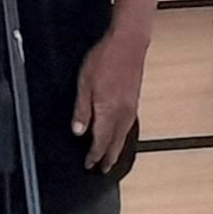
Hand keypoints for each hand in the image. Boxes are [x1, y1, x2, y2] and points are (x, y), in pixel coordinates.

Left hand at [72, 30, 146, 172]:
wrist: (129, 43)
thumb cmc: (105, 59)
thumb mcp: (84, 84)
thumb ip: (82, 110)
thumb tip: (78, 131)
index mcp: (108, 112)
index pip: (100, 141)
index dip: (94, 156)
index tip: (89, 165)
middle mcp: (122, 114)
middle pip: (115, 143)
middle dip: (108, 157)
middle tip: (103, 170)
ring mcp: (131, 107)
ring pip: (124, 136)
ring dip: (117, 149)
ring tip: (111, 158)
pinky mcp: (134, 100)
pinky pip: (129, 126)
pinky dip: (123, 136)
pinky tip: (120, 135)